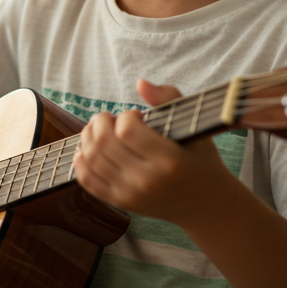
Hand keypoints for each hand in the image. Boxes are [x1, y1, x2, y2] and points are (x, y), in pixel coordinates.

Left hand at [72, 79, 234, 223]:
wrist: (204, 204)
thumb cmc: (200, 159)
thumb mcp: (195, 126)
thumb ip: (169, 98)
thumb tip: (140, 83)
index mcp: (170, 161)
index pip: (127, 131)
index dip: (126, 116)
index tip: (138, 116)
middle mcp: (148, 181)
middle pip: (104, 143)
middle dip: (101, 121)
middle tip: (112, 119)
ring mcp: (131, 195)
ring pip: (90, 159)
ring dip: (89, 136)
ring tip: (103, 131)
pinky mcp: (120, 203)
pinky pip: (86, 180)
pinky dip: (81, 160)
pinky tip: (93, 148)